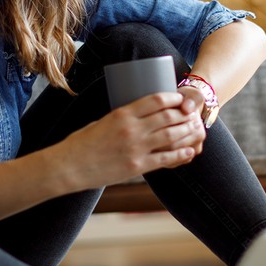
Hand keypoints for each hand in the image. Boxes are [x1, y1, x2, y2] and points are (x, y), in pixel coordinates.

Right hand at [52, 92, 205, 189]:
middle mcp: (132, 129)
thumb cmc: (81, 144)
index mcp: (122, 114)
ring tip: (196, 130)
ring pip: (171, 136)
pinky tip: (190, 152)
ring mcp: (136, 148)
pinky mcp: (137, 166)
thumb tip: (138, 116)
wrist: (69, 166)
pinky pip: (165, 159)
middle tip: (193, 114)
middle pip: (168, 116)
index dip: (173, 98)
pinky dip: (181, 155)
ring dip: (187, 132)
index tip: (180, 99)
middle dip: (184, 114)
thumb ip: (122, 119)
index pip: (156, 100)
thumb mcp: (102, 122)